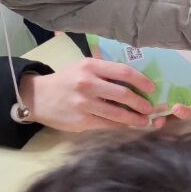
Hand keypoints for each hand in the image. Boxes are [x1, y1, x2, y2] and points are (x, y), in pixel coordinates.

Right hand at [20, 60, 157, 130]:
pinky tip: (127, 125)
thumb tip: (134, 82)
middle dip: (141, 103)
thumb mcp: (82, 67)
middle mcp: (87, 83)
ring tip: (144, 120)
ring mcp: (84, 103)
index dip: (141, 80)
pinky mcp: (81, 120)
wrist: (39, 97)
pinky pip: (107, 124)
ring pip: (117, 113)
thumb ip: (104, 72)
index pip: (123, 71)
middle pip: (123, 93)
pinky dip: (120, 125)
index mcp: (90, 66)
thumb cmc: (66, 80)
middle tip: (150, 108)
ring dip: (135, 118)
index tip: (151, 87)